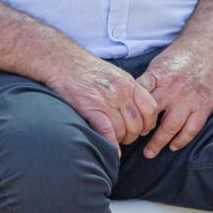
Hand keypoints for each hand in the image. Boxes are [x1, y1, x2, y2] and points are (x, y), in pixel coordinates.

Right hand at [42, 52, 158, 144]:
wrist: (61, 61)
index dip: (148, 123)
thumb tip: (132, 109)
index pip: (151, 108)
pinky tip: (112, 151)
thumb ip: (125, 90)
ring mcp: (107, 101)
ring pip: (123, 130)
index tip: (141, 128)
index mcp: (128, 83)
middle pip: (137, 123)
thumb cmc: (83, 68)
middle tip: (124, 137)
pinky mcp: (91, 108)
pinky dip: (111, 144)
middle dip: (132, 135)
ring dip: (119, 140)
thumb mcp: (112, 74)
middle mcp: (121, 92)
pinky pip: (107, 132)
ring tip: (113, 141)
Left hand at [135, 40, 212, 157]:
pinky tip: (173, 146)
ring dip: (158, 143)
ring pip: (169, 127)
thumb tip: (129, 95)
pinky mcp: (204, 107)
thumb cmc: (183, 55)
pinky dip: (181, 140)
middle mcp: (171, 89)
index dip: (127, 111)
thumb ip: (148, 80)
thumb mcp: (159, 62)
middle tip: (129, 141)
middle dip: (138, 130)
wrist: (212, 47)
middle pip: (149, 115)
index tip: (119, 121)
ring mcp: (188, 100)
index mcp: (157, 76)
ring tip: (149, 153)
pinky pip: (191, 129)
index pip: (136, 96)